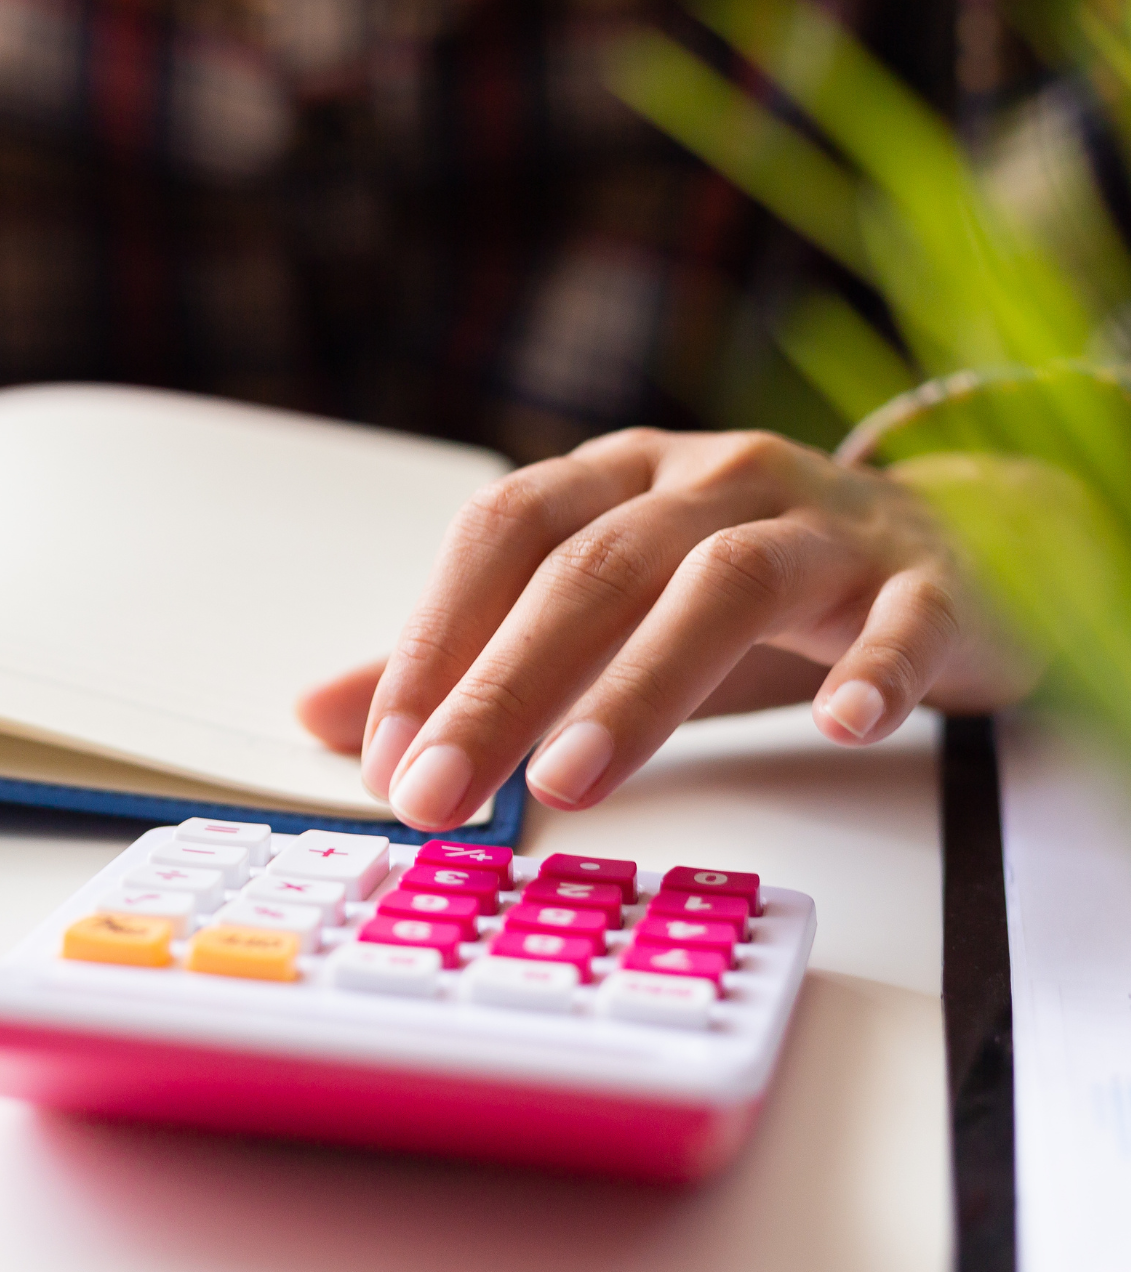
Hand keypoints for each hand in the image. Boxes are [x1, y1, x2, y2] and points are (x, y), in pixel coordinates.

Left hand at [296, 429, 1041, 830]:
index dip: (436, 634)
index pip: (503, 533)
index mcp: (619, 479)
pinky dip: (876, 667)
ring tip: (570, 778)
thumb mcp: (602, 616)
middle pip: (595, 567)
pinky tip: (843, 726)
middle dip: (501, 683)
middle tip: (437, 792)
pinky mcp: (928, 579)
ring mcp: (824, 522)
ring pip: (727, 583)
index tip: (384, 748)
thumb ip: (468, 663)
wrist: (948, 550)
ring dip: (641, 684)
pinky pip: (903, 615)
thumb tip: (323, 718)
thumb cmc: (747, 592)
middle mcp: (711, 480)